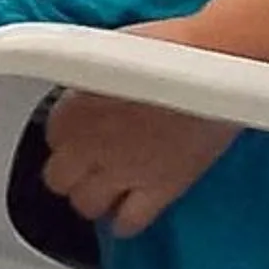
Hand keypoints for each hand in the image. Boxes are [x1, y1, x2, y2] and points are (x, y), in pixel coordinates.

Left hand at [39, 17, 238, 237]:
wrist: (217, 63)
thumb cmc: (169, 46)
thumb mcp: (107, 57)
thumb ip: (88, 85)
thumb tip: (85, 94)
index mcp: (71, 108)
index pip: (51, 138)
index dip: (68, 139)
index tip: (81, 137)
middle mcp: (88, 144)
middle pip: (57, 179)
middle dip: (71, 175)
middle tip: (87, 169)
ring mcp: (123, 170)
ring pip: (86, 205)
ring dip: (93, 199)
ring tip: (105, 192)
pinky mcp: (161, 189)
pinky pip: (129, 222)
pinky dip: (124, 222)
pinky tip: (127, 215)